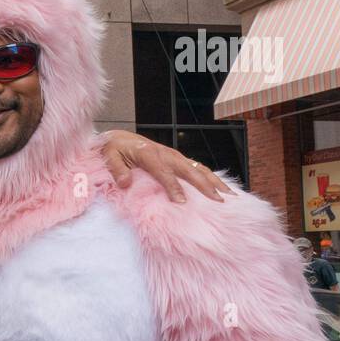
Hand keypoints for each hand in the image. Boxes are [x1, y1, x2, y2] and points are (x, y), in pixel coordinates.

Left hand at [97, 130, 231, 203]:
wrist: (120, 138)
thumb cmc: (114, 149)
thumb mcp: (109, 156)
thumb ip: (117, 169)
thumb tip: (124, 182)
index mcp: (149, 154)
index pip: (163, 172)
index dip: (173, 187)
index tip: (181, 202)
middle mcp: (166, 154)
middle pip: (189, 171)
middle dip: (204, 186)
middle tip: (218, 201)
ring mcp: (175, 156)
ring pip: (199, 169)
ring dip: (215, 182)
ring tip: (230, 197)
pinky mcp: (179, 159)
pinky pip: (198, 169)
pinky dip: (212, 178)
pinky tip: (224, 189)